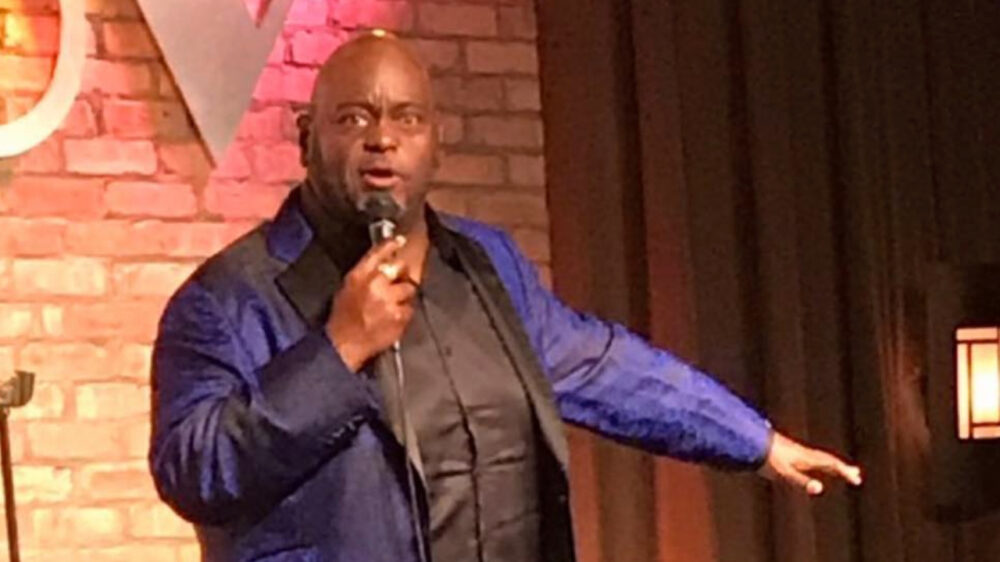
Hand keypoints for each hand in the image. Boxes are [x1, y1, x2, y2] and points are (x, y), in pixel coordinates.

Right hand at [326, 236, 415, 370]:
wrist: (344, 344)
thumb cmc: (343, 317)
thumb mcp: (347, 288)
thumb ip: (365, 274)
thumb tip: (382, 265)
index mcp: (359, 276)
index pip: (379, 253)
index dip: (391, 244)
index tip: (400, 240)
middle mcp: (376, 284)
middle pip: (400, 267)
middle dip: (401, 274)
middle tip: (397, 283)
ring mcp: (389, 300)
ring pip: (408, 288)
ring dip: (403, 296)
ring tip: (392, 306)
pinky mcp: (399, 316)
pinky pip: (410, 308)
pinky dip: (404, 313)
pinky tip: (393, 319)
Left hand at [757, 432, 861, 495]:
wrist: (749, 441)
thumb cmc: (767, 459)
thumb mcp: (784, 474)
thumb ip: (801, 481)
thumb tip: (819, 488)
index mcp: (806, 458)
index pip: (830, 463)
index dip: (844, 471)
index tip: (856, 478)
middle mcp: (804, 453)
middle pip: (827, 460)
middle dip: (842, 468)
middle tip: (856, 474)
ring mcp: (796, 451)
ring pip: (819, 458)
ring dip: (832, 465)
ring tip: (840, 470)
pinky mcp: (788, 451)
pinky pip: (810, 458)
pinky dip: (819, 462)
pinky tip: (813, 464)